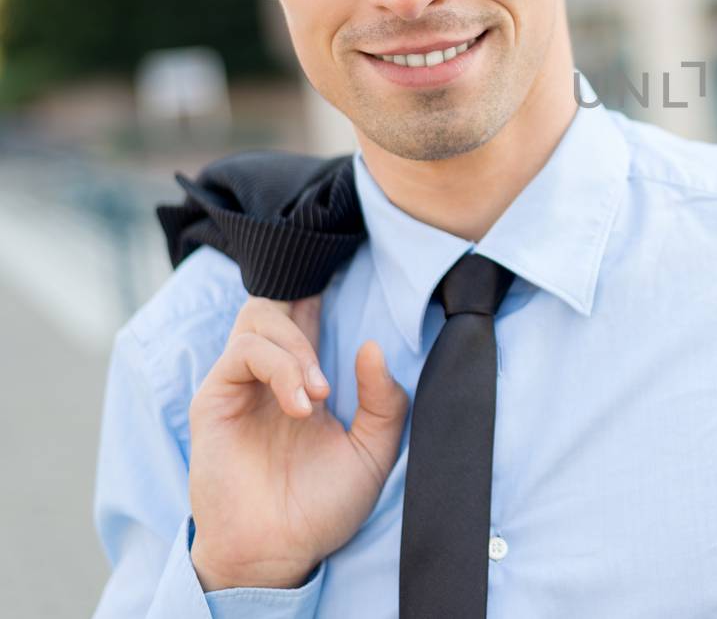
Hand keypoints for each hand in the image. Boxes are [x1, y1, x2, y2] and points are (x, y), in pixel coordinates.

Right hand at [188, 295, 409, 590]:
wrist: (282, 550)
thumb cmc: (324, 505)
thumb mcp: (374, 450)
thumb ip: (383, 400)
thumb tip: (371, 346)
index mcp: (305, 377)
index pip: (307, 313)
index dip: (324, 293)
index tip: (348, 284)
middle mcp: (271, 374)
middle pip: (277, 300)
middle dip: (308, 301)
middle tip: (332, 335)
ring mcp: (241, 384)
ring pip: (259, 316)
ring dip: (298, 345)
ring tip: (320, 392)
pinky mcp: (214, 399)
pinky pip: (243, 353)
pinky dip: (279, 368)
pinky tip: (302, 404)